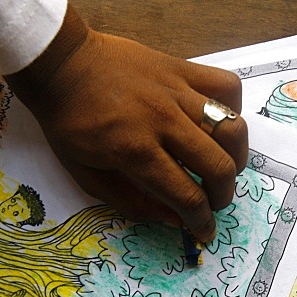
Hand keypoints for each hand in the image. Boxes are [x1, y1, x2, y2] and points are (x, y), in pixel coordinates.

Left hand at [7, 7, 247, 242]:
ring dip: (236, 156)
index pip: (186, 195)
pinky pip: (225, 85)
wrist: (60, 64)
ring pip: (232, 126)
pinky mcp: (181, 67)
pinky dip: (232, 107)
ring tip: (223, 165)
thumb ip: (131, 202)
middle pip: (218, 165)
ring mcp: (176, 91)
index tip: (204, 231)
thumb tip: (174, 219)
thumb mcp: (86, 175)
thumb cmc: (68, 123)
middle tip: (212, 201)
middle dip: (222, 195)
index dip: (201, 222)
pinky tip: (218, 121)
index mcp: (135, 151)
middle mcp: (163, 121)